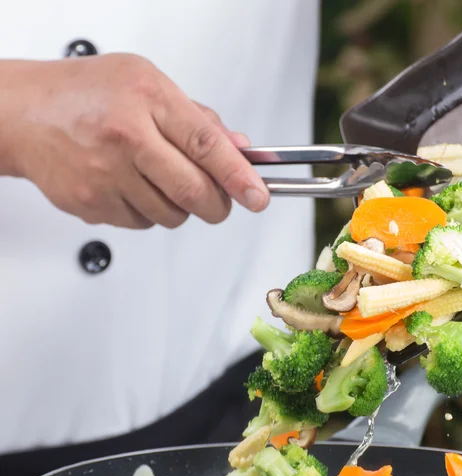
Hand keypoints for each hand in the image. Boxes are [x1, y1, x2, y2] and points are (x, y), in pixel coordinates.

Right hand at [0, 54, 269, 228]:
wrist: (23, 114)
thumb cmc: (86, 94)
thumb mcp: (147, 84)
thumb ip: (197, 119)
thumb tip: (240, 150)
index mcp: (146, 98)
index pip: (207, 144)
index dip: (239, 176)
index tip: (259, 196)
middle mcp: (126, 137)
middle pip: (194, 192)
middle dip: (216, 204)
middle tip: (218, 200)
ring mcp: (105, 175)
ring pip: (171, 216)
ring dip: (178, 207)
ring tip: (156, 178)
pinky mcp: (92, 205)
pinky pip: (142, 224)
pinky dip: (147, 212)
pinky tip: (130, 186)